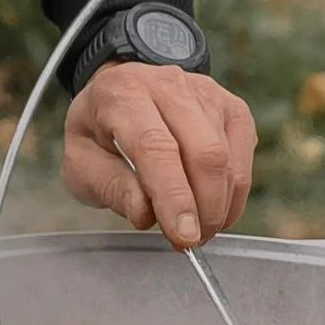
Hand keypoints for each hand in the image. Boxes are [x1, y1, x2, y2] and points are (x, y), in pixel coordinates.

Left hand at [62, 62, 257, 249]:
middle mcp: (168, 85)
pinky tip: (214, 208)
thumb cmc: (99, 131)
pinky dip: (234, 193)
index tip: (183, 235)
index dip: (174, 196)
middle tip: (190, 239)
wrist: (121, 92)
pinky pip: (243, 156)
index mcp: (122, 94)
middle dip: (204, 208)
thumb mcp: (81, 163)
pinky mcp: (231, 107)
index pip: (156, 147)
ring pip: (226, 157)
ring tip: (196, 226)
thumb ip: (111, 188)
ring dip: (218, 204)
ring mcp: (206, 92)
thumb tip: (146, 214)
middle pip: (204, 152)